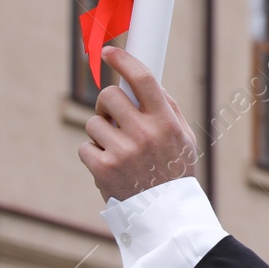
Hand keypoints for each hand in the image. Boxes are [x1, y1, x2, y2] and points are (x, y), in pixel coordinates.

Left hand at [76, 46, 199, 202]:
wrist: (165, 214)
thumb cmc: (174, 171)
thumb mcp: (183, 138)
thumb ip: (167, 108)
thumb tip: (144, 80)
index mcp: (167, 122)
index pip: (142, 79)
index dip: (123, 60)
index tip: (109, 52)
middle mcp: (145, 134)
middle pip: (109, 96)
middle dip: (107, 105)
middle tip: (114, 118)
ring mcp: (123, 151)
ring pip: (93, 122)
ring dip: (100, 133)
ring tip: (117, 150)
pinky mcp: (103, 169)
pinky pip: (85, 147)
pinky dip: (93, 154)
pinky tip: (110, 166)